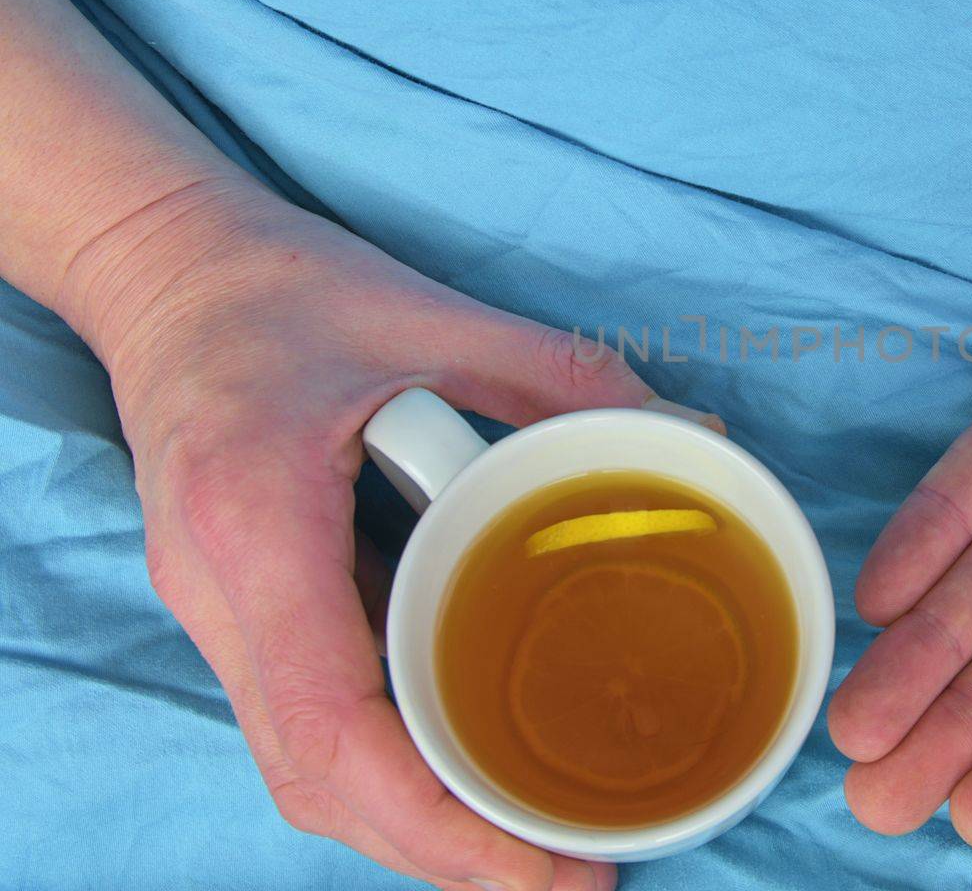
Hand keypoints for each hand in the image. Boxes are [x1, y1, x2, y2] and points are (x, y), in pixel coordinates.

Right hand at [98, 184, 717, 889]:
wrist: (159, 266)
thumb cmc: (276, 283)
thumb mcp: (428, 313)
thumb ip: (558, 376)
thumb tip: (689, 435)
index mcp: (257, 528)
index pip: (329, 727)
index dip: (436, 821)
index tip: (541, 861)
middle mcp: (223, 595)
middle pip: (318, 781)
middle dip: (442, 853)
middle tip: (572, 873)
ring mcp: (220, 610)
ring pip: (306, 768)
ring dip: (413, 827)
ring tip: (531, 846)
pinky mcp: (242, 604)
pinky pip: (309, 717)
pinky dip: (389, 767)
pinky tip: (467, 764)